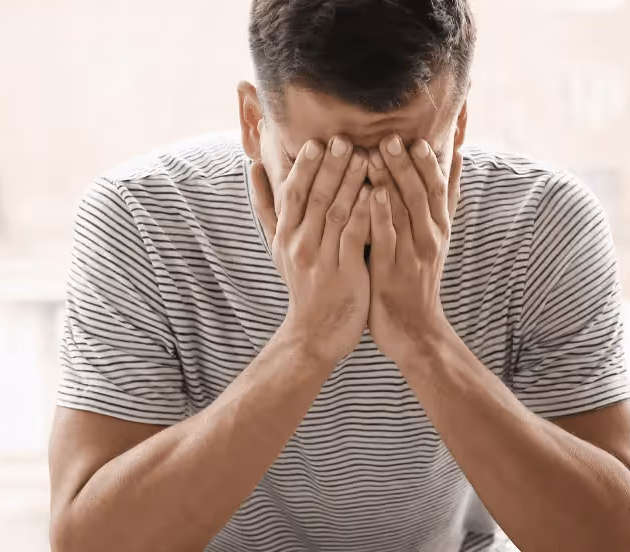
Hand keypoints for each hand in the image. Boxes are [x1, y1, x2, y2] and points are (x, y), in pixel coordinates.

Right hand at [251, 137, 371, 364]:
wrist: (314, 333)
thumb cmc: (302, 284)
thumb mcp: (278, 246)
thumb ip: (268, 207)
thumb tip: (252, 167)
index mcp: (285, 235)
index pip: (293, 193)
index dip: (304, 167)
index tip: (316, 142)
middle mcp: (299, 244)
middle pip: (315, 197)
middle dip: (330, 167)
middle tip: (344, 140)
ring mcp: (321, 259)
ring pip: (337, 213)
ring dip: (351, 183)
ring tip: (366, 157)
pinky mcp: (344, 273)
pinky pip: (355, 237)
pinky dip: (365, 214)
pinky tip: (377, 194)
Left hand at [365, 135, 462, 364]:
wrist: (415, 331)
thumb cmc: (419, 280)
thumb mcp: (437, 237)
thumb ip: (444, 198)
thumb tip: (457, 155)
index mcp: (439, 229)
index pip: (438, 189)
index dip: (429, 163)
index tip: (417, 137)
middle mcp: (430, 238)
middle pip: (421, 194)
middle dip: (406, 164)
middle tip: (391, 136)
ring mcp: (412, 255)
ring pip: (404, 212)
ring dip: (391, 181)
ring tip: (375, 153)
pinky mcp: (392, 272)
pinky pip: (387, 238)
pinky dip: (380, 214)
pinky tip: (371, 194)